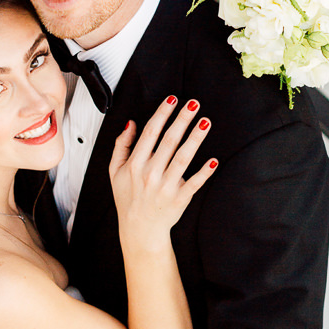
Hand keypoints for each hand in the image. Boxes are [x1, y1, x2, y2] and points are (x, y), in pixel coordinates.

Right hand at [109, 97, 216, 245]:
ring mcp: (166, 186)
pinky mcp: (179, 198)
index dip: (162, 114)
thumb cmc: (128, 199)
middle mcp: (151, 174)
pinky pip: (194, 183)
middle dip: (182, 120)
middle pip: (169, 141)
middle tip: (194, 104)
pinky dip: (204, 172)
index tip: (172, 100)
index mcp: (136, 165)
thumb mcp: (115, 172)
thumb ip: (122, 146)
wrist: (139, 229)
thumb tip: (131, 124)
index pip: (150, 133)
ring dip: (195, 138)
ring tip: (205, 122)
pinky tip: (213, 160)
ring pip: (183, 158)